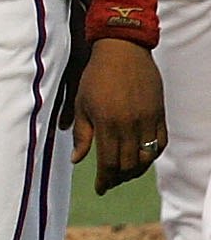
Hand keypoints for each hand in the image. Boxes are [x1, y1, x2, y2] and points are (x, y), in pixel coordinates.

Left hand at [76, 38, 169, 192]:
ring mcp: (148, 120)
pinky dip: (152, 156)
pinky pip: (160, 143)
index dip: (105, 180)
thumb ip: (81, 134)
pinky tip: (142, 159)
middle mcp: (130, 124)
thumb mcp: (81, 103)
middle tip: (110, 181)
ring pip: (147, 157)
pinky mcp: (160, 114)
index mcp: (107, 123)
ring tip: (124, 173)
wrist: (122, 51)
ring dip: (136, 170)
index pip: (109, 163)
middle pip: (129, 164)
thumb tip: (77, 160)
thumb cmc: (95, 76)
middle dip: (118, 178)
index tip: (100, 188)